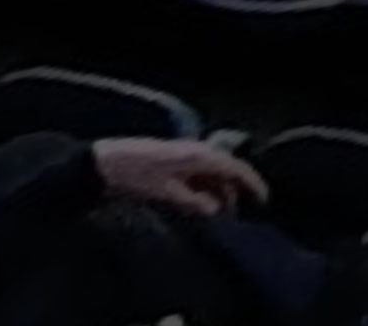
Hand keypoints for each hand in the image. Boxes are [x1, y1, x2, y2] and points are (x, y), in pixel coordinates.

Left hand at [90, 139, 266, 216]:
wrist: (104, 163)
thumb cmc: (135, 176)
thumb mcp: (167, 193)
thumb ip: (195, 202)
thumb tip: (216, 210)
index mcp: (200, 156)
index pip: (237, 168)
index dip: (253, 184)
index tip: (263, 200)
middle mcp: (197, 151)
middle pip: (226, 171)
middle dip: (233, 192)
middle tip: (232, 216)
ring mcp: (185, 153)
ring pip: (212, 172)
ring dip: (216, 191)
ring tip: (213, 213)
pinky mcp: (174, 158)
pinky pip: (199, 172)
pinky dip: (203, 187)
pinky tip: (195, 203)